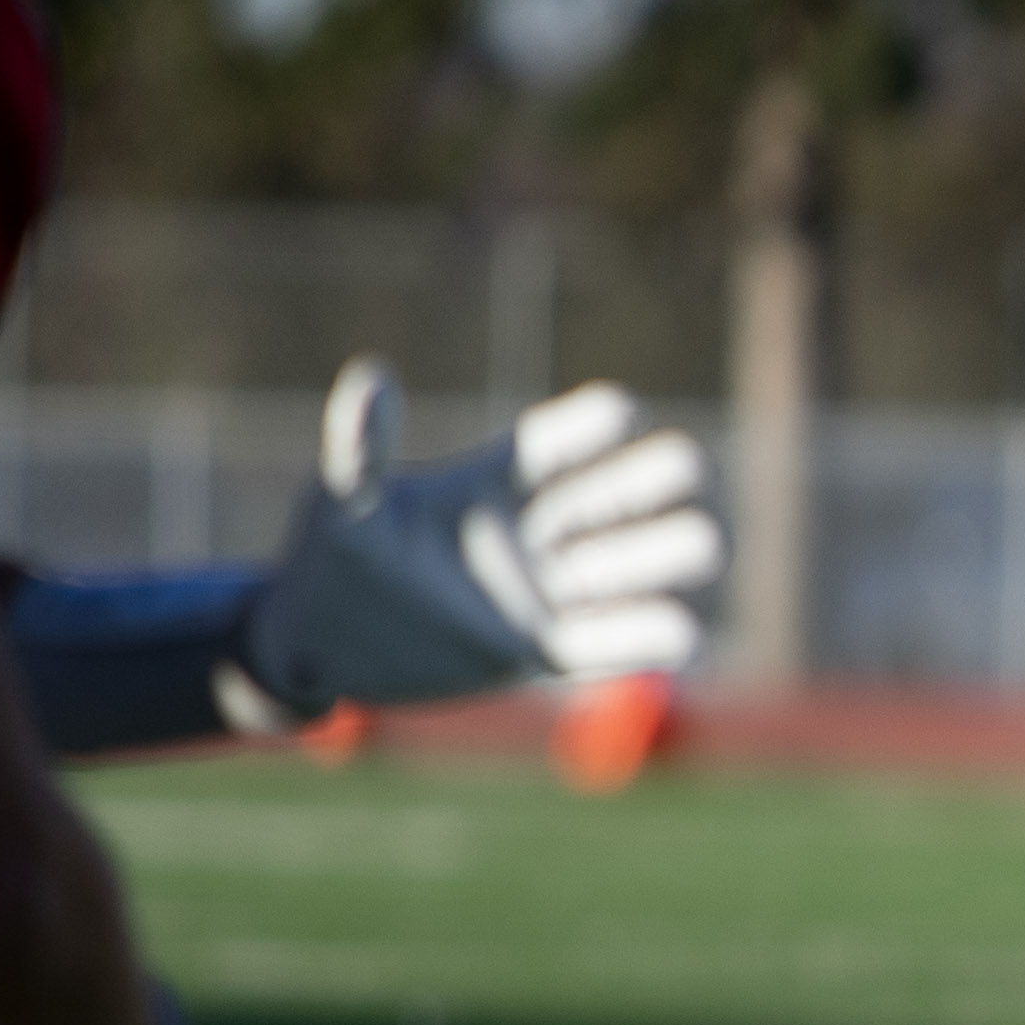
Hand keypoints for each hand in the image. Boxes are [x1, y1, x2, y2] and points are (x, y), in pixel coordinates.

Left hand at [235, 364, 722, 718]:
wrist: (320, 647)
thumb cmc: (331, 561)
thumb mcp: (342, 501)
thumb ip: (363, 446)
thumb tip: (372, 374)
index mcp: (496, 482)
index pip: (560, 443)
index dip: (592, 424)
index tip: (619, 411)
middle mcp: (535, 530)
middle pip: (620, 493)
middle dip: (659, 476)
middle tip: (683, 468)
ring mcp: (545, 590)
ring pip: (633, 566)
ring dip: (674, 552)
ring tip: (703, 543)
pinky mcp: (542, 650)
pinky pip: (610, 645)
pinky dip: (648, 639)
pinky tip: (681, 634)